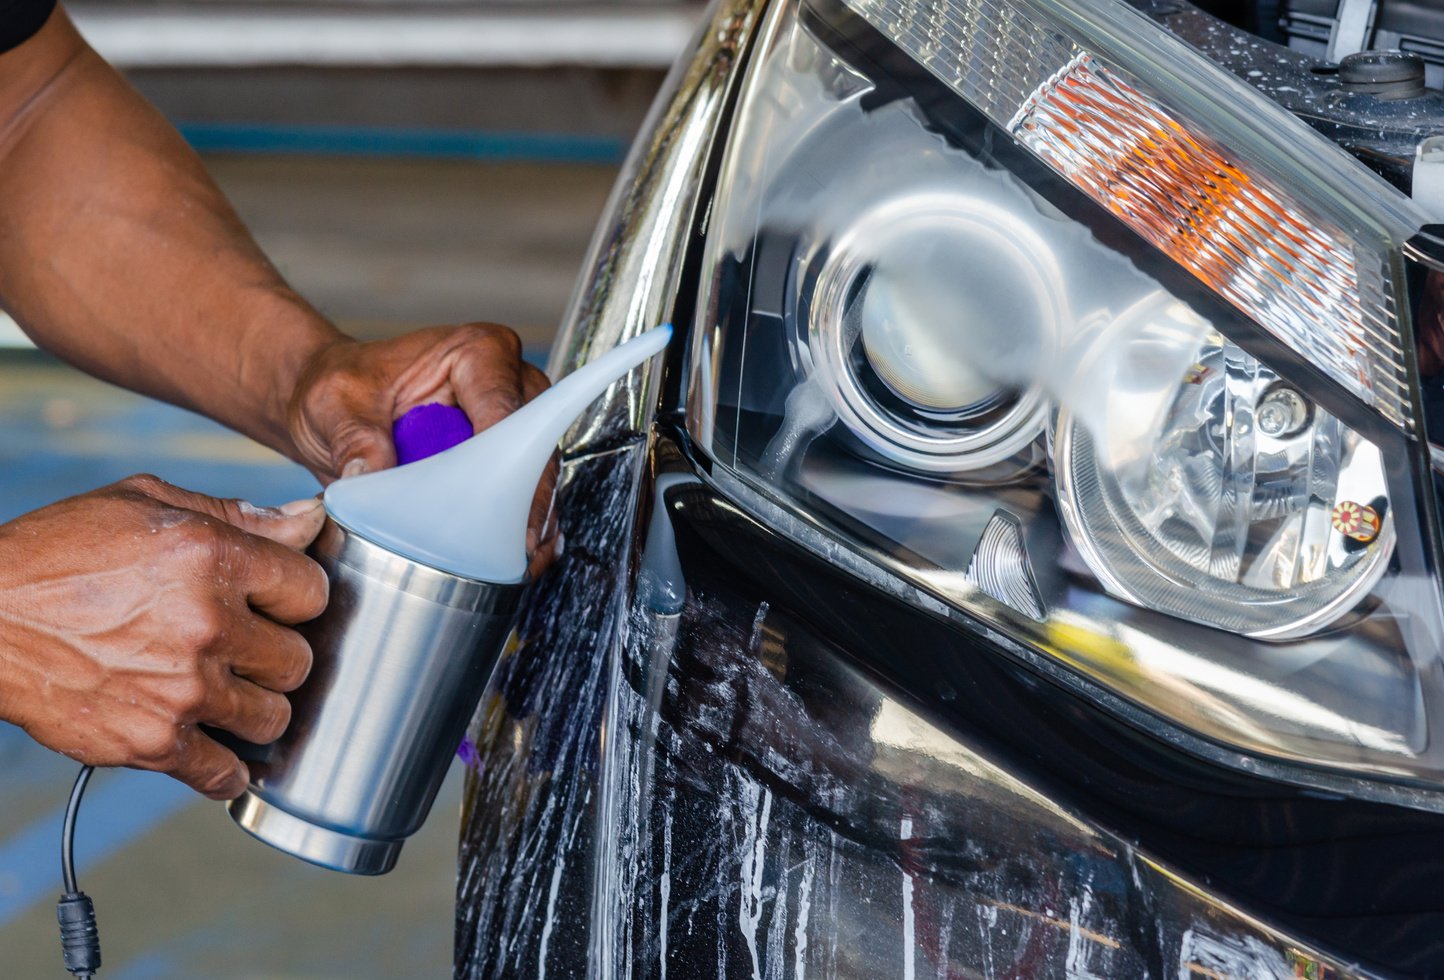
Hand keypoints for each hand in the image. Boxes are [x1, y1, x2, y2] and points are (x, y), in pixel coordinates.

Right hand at [0, 475, 327, 798]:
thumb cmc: (59, 554)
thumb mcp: (145, 503)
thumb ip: (237, 514)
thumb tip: (309, 520)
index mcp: (211, 557)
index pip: (312, 591)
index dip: (296, 599)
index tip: (277, 606)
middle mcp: (206, 623)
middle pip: (298, 660)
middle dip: (276, 656)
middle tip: (247, 652)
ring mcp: (182, 687)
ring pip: (273, 718)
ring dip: (254, 710)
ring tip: (227, 695)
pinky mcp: (151, 741)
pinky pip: (224, 774)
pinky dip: (226, 771)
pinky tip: (218, 750)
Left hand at [287, 324, 559, 577]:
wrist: (335, 403)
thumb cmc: (341, 386)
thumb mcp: (335, 404)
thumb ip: (353, 438)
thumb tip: (368, 478)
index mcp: (476, 352)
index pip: (505, 411)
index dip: (507, 463)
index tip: (496, 510)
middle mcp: (508, 379)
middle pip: (535, 445)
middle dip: (530, 498)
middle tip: (521, 548)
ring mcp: (512, 417)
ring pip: (538, 472)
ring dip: (530, 518)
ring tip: (521, 563)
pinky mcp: (505, 453)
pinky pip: (524, 490)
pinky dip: (519, 525)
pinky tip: (515, 558)